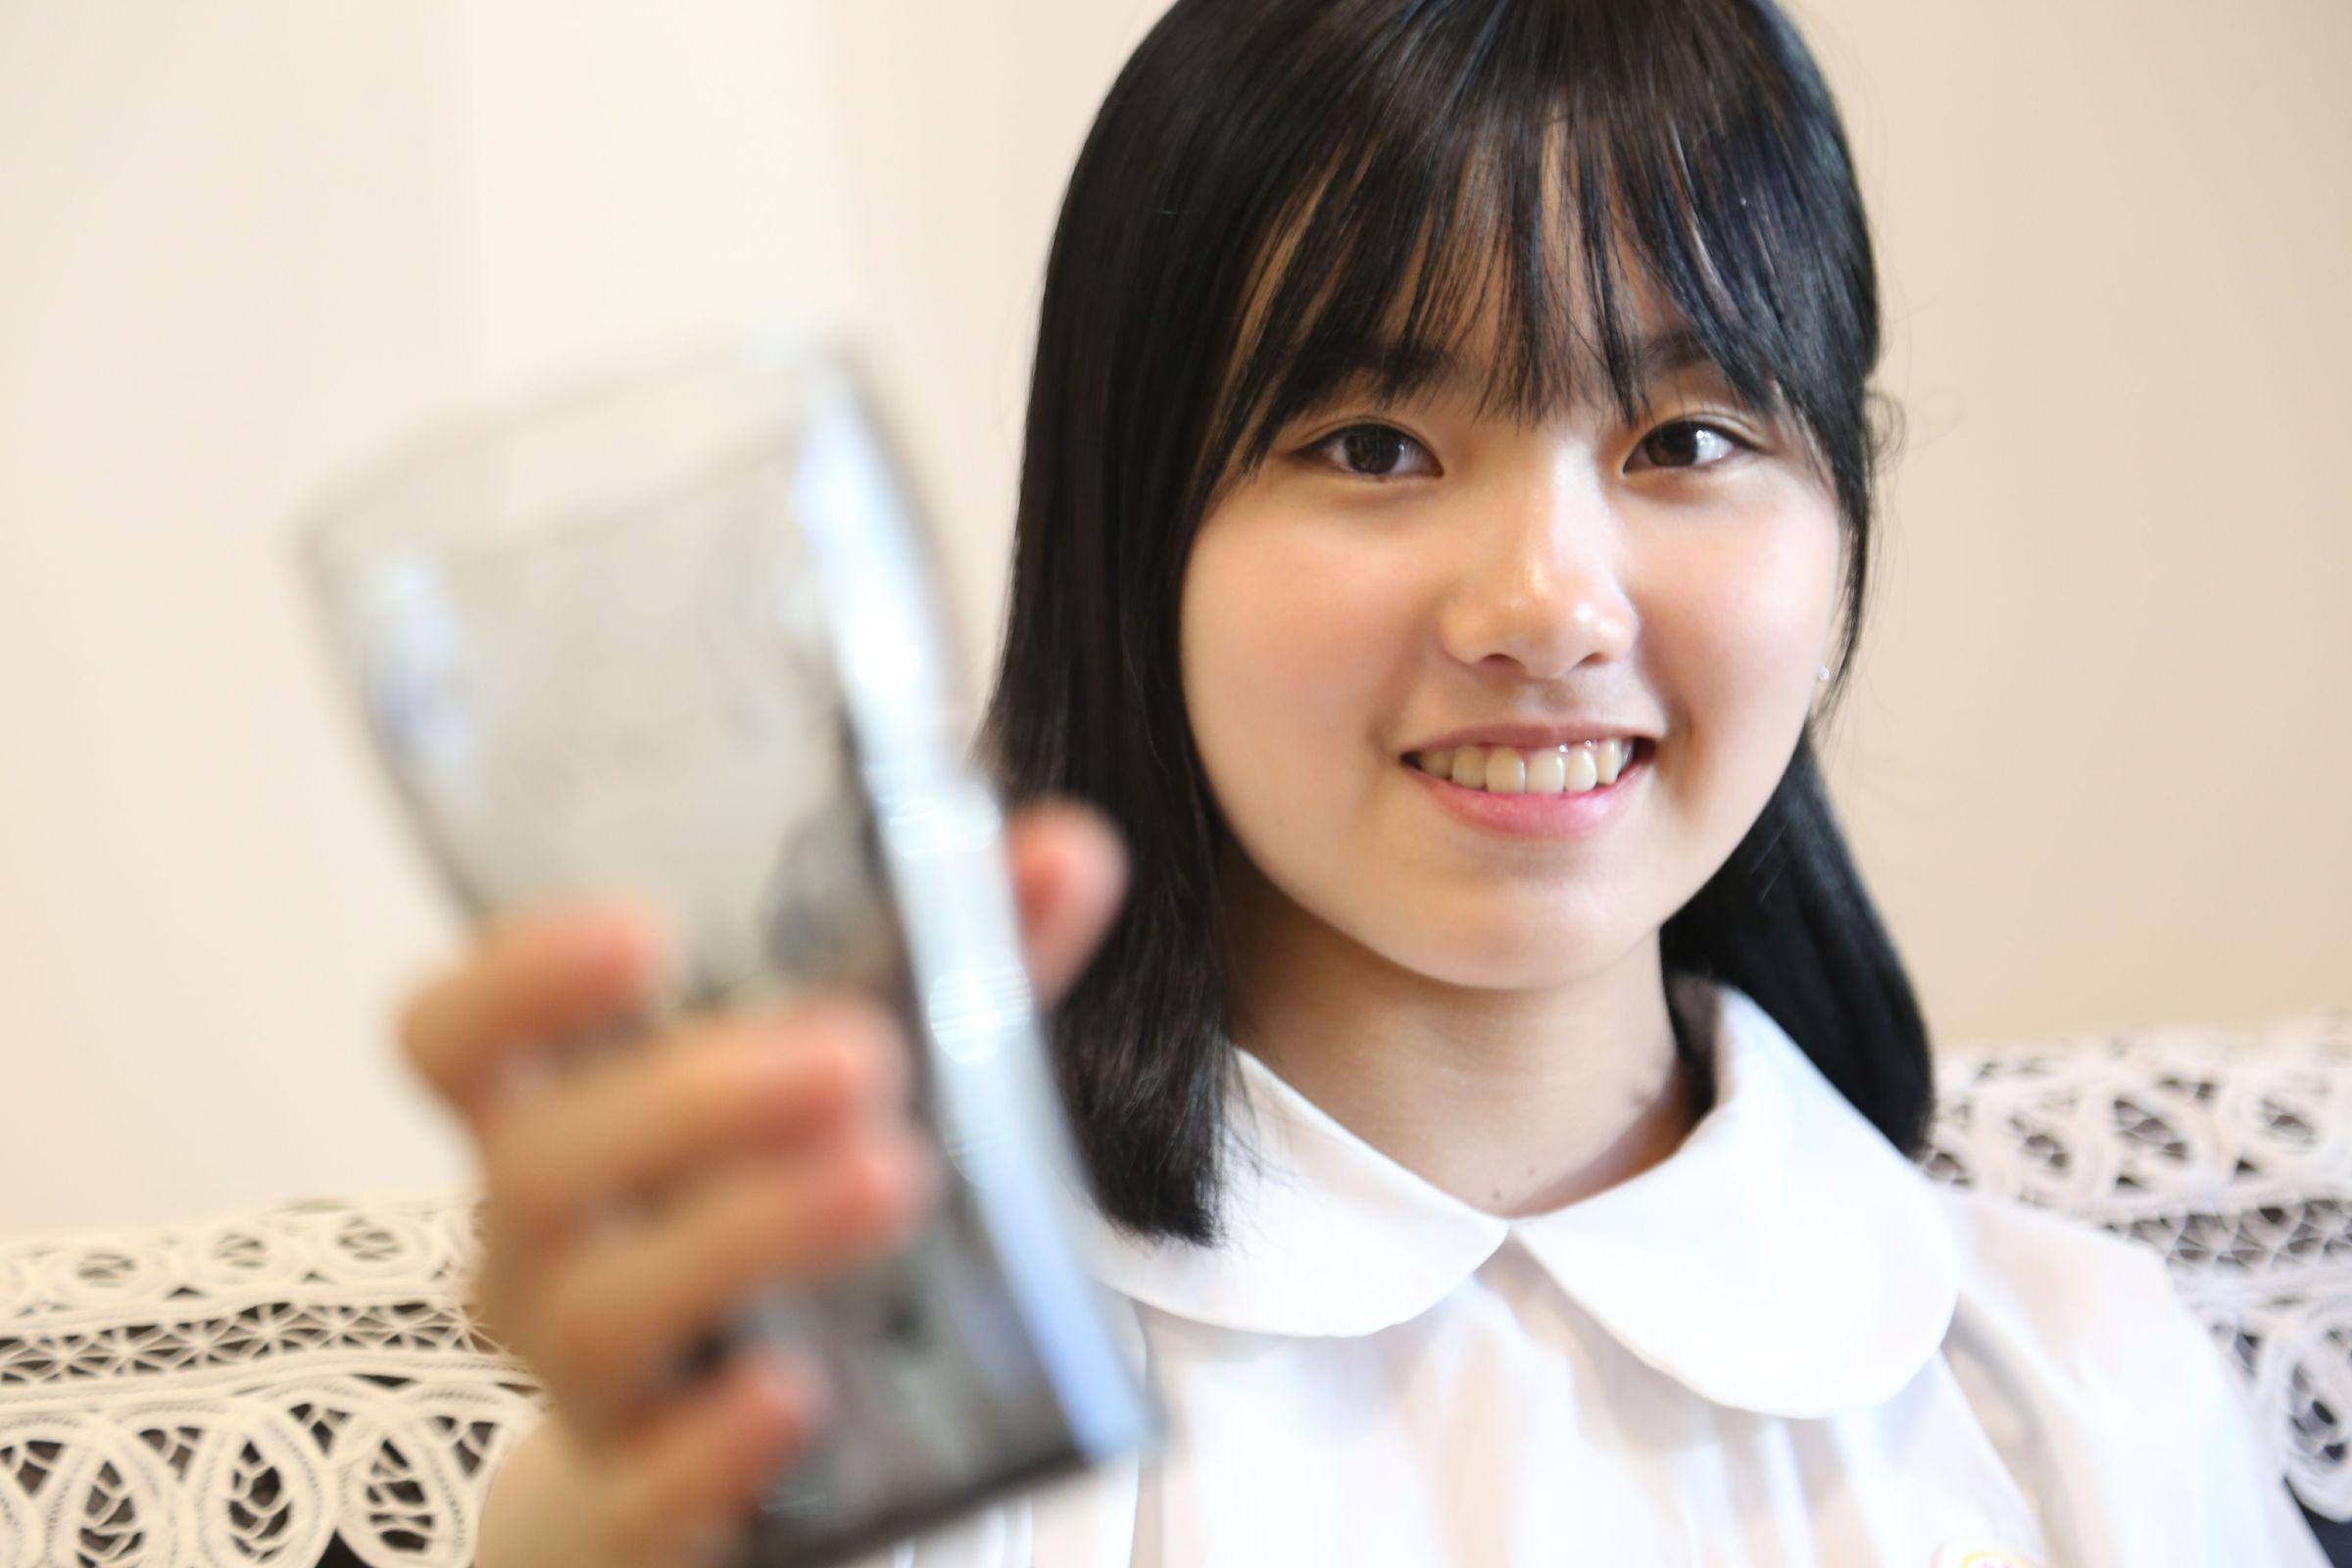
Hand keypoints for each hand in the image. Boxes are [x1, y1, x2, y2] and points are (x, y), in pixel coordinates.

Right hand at [394, 800, 1128, 1567]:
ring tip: (894, 1175)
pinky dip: (714, 1442)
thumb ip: (960, 968)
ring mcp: (585, 1380)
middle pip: (542, 1160)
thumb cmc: (775, 1214)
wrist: (720, 1460)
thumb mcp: (871, 1083)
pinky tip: (800, 1392)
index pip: (457, 1036)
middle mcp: (542, 1240)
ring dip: (743, 1234)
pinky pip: (645, 1487)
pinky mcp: (641, 1503)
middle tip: (859, 1055)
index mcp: (567, 1112)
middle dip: (694, 1099)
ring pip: (601, 1312)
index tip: (643, 927)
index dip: (518, 978)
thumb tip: (1067, 850)